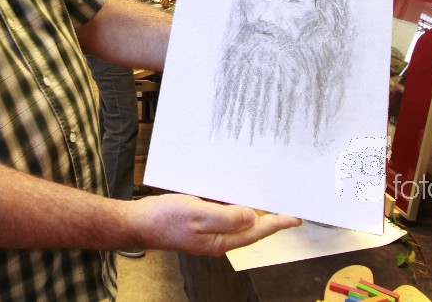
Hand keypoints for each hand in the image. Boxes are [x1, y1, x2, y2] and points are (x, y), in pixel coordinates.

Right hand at [126, 194, 301, 255]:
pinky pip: (221, 211)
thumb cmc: (163, 220)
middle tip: (284, 204)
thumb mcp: (198, 214)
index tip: (294, 218)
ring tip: (263, 195)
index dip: (276, 224)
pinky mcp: (199, 221)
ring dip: (248, 206)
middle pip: (249, 227)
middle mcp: (217, 238)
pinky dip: (230, 201)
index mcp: (220, 241)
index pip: (256, 232)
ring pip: (236, 218)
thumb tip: (251, 217)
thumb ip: (227, 217)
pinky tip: (232, 191)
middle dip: (267, 215)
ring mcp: (207, 230)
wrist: (137, 222)